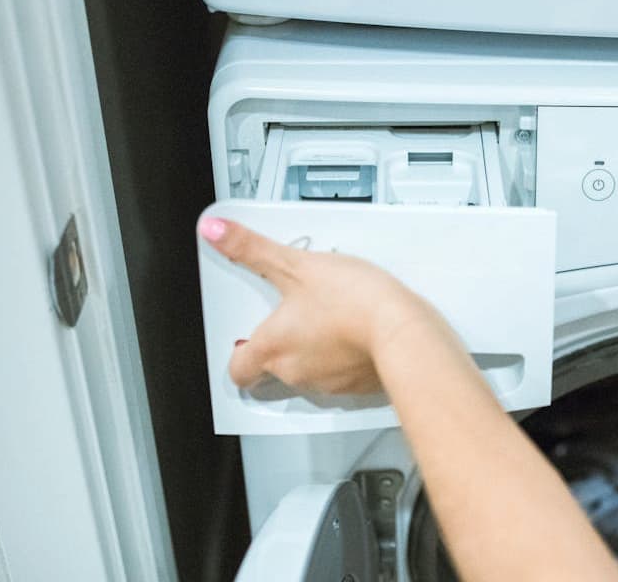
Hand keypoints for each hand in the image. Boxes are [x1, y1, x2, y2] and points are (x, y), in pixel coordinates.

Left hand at [197, 216, 460, 393]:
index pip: (238, 370)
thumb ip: (252, 249)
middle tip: (298, 315)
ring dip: (317, 350)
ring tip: (334, 318)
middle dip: (284, 344)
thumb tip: (214, 231)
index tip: (245, 339)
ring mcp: (329, 383)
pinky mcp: (359, 387)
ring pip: (311, 371)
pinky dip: (348, 357)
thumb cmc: (353, 302)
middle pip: (275, 368)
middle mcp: (295, 372)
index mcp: (272, 347)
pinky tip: (360, 334)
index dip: (238, 354)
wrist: (403, 331)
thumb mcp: (296, 264)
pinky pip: (345, 376)